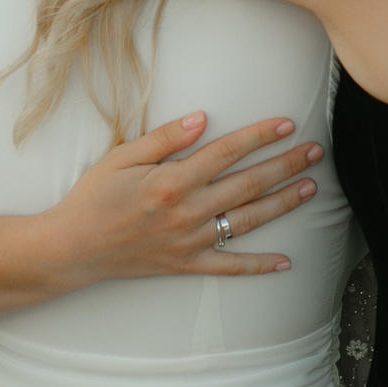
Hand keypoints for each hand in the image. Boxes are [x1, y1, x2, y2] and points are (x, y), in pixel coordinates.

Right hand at [49, 111, 324, 281]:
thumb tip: (202, 118)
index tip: (287, 125)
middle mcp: (188, 211)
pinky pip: (230, 268)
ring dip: (282, 204)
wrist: (72, 248)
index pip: (227, 152)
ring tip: (309, 188)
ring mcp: (191, 241)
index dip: (260, 136)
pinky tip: (286, 262)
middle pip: (248, 184)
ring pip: (247, 221)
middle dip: (285, 166)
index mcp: (173, 181)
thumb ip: (164, 138)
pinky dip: (259, 266)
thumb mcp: (121, 157)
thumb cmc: (93, 197)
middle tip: (315, 152)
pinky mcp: (187, 265)